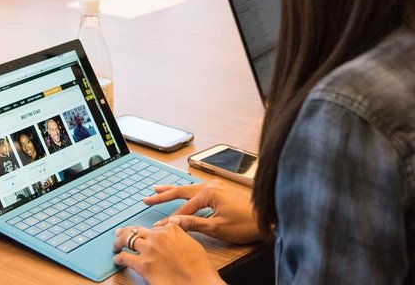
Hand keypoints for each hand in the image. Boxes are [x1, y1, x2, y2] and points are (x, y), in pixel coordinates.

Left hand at [112, 224, 223, 284]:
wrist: (198, 282)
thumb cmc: (199, 267)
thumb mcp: (193, 243)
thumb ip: (180, 232)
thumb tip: (173, 225)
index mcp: (171, 229)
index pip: (154, 226)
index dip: (147, 232)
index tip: (143, 234)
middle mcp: (158, 236)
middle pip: (136, 229)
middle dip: (126, 231)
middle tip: (120, 233)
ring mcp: (149, 250)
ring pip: (127, 239)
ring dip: (119, 242)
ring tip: (116, 245)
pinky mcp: (142, 265)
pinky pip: (125, 257)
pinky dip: (119, 258)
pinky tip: (117, 259)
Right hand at [144, 181, 261, 244]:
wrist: (267, 219)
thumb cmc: (245, 224)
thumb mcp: (217, 228)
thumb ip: (194, 223)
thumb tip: (174, 223)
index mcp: (208, 193)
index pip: (183, 207)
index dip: (169, 218)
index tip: (157, 226)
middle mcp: (211, 185)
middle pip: (181, 190)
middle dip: (163, 194)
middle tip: (147, 197)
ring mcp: (216, 186)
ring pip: (189, 187)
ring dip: (173, 189)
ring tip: (158, 188)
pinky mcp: (221, 190)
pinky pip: (198, 189)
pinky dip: (186, 191)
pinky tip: (183, 191)